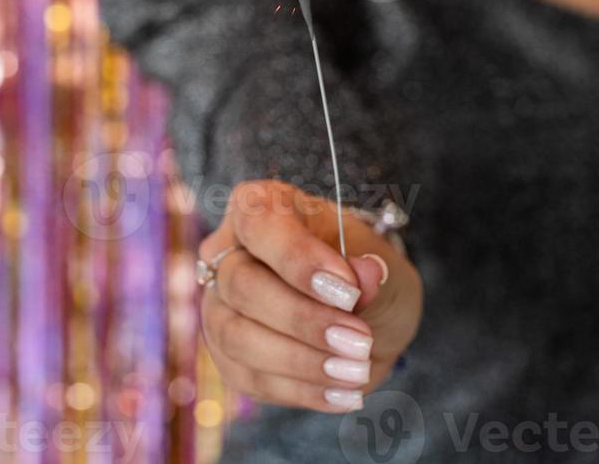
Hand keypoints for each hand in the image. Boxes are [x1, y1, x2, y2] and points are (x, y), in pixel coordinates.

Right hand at [197, 180, 422, 412]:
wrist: (363, 312)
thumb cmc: (362, 268)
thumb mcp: (378, 256)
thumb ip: (370, 264)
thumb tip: (367, 273)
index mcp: (261, 205)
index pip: (260, 224)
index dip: (299, 259)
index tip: (349, 291)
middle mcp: (228, 250)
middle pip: (242, 285)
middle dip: (305, 319)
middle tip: (361, 342)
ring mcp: (219, 303)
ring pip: (237, 336)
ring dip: (302, 361)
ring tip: (357, 372)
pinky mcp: (227, 353)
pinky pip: (249, 377)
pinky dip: (300, 389)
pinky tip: (342, 393)